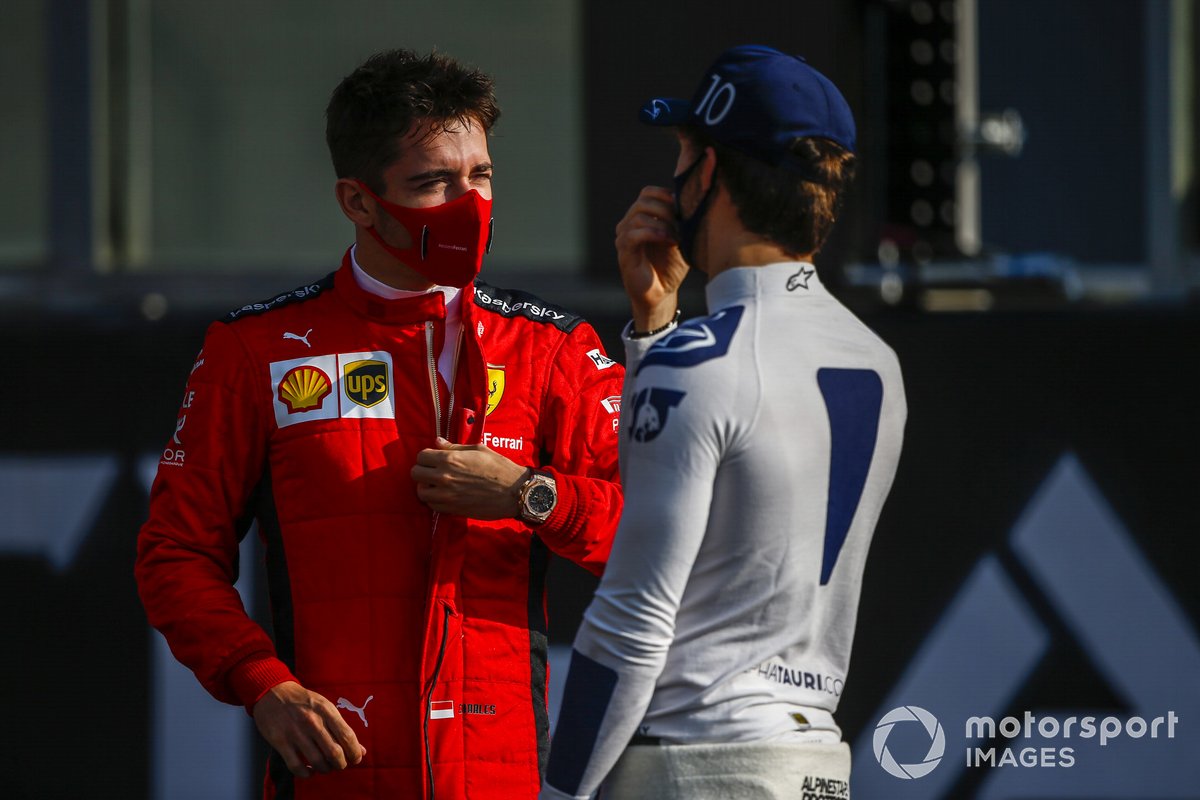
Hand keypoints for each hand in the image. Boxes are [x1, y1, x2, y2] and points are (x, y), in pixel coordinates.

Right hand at [252, 682, 364, 778]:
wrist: (273, 693)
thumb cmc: (304, 701)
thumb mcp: (325, 707)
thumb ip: (341, 728)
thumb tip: (361, 750)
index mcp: (326, 711)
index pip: (347, 736)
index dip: (355, 752)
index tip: (356, 758)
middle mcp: (312, 722)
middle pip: (334, 753)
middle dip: (341, 764)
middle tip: (340, 764)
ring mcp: (296, 733)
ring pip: (317, 762)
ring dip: (326, 769)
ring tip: (326, 767)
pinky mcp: (280, 742)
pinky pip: (296, 767)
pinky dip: (306, 774)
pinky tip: (310, 771)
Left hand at [412, 437, 527, 518]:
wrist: (513, 492)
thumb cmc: (499, 467)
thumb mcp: (478, 450)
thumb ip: (454, 447)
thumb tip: (437, 442)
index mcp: (449, 459)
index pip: (421, 456)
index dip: (427, 456)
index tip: (434, 458)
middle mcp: (443, 477)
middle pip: (415, 473)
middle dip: (423, 471)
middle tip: (433, 471)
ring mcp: (446, 496)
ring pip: (420, 492)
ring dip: (426, 487)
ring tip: (437, 485)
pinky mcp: (451, 509)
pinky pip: (432, 505)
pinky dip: (434, 500)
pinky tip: (444, 495)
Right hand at [615, 186, 689, 331]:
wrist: (662, 293)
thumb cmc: (672, 266)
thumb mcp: (682, 237)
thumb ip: (683, 219)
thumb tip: (694, 199)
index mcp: (641, 217)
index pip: (648, 192)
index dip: (666, 194)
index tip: (684, 206)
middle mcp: (629, 224)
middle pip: (643, 201)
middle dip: (666, 208)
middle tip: (682, 222)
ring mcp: (624, 237)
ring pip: (638, 216)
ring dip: (663, 223)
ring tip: (677, 237)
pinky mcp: (624, 252)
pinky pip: (633, 234)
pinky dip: (653, 233)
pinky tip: (669, 240)